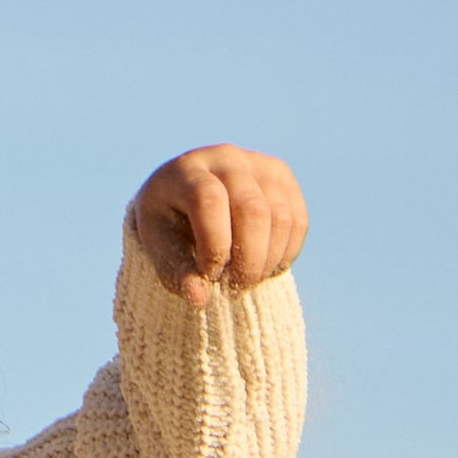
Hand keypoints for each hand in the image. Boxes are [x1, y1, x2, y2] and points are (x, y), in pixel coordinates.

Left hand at [130, 148, 307, 308]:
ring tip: (246, 279)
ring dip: (268, 261)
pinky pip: (298, 221)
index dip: (214, 245)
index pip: (210, 201)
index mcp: (186, 171)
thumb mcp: (160, 251)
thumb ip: (177, 275)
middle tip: (235, 287)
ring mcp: (258, 163)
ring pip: (281, 218)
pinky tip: (265, 268)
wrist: (187, 200)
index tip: (209, 274)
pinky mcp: (282, 176)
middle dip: (248, 261)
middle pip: (253, 211)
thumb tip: (200, 299)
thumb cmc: (170, 228)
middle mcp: (226, 158)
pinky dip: (286, 254)